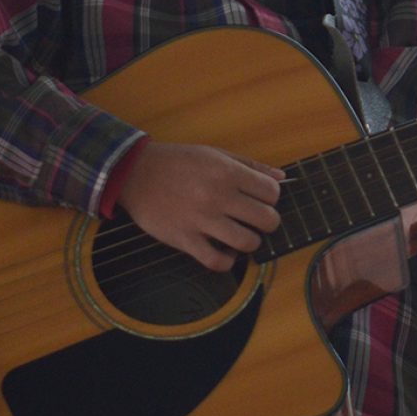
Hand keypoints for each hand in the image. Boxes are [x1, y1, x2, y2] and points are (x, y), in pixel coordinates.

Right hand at [116, 140, 284, 271]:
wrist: (135, 173)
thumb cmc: (178, 162)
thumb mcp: (215, 153)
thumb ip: (249, 165)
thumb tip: (281, 177)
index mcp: (227, 172)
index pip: (272, 192)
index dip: (271, 197)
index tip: (261, 199)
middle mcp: (218, 196)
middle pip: (267, 220)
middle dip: (267, 221)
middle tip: (255, 220)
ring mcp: (201, 220)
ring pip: (248, 243)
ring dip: (250, 242)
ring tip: (241, 235)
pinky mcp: (185, 239)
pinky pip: (217, 262)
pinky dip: (227, 261)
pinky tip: (225, 251)